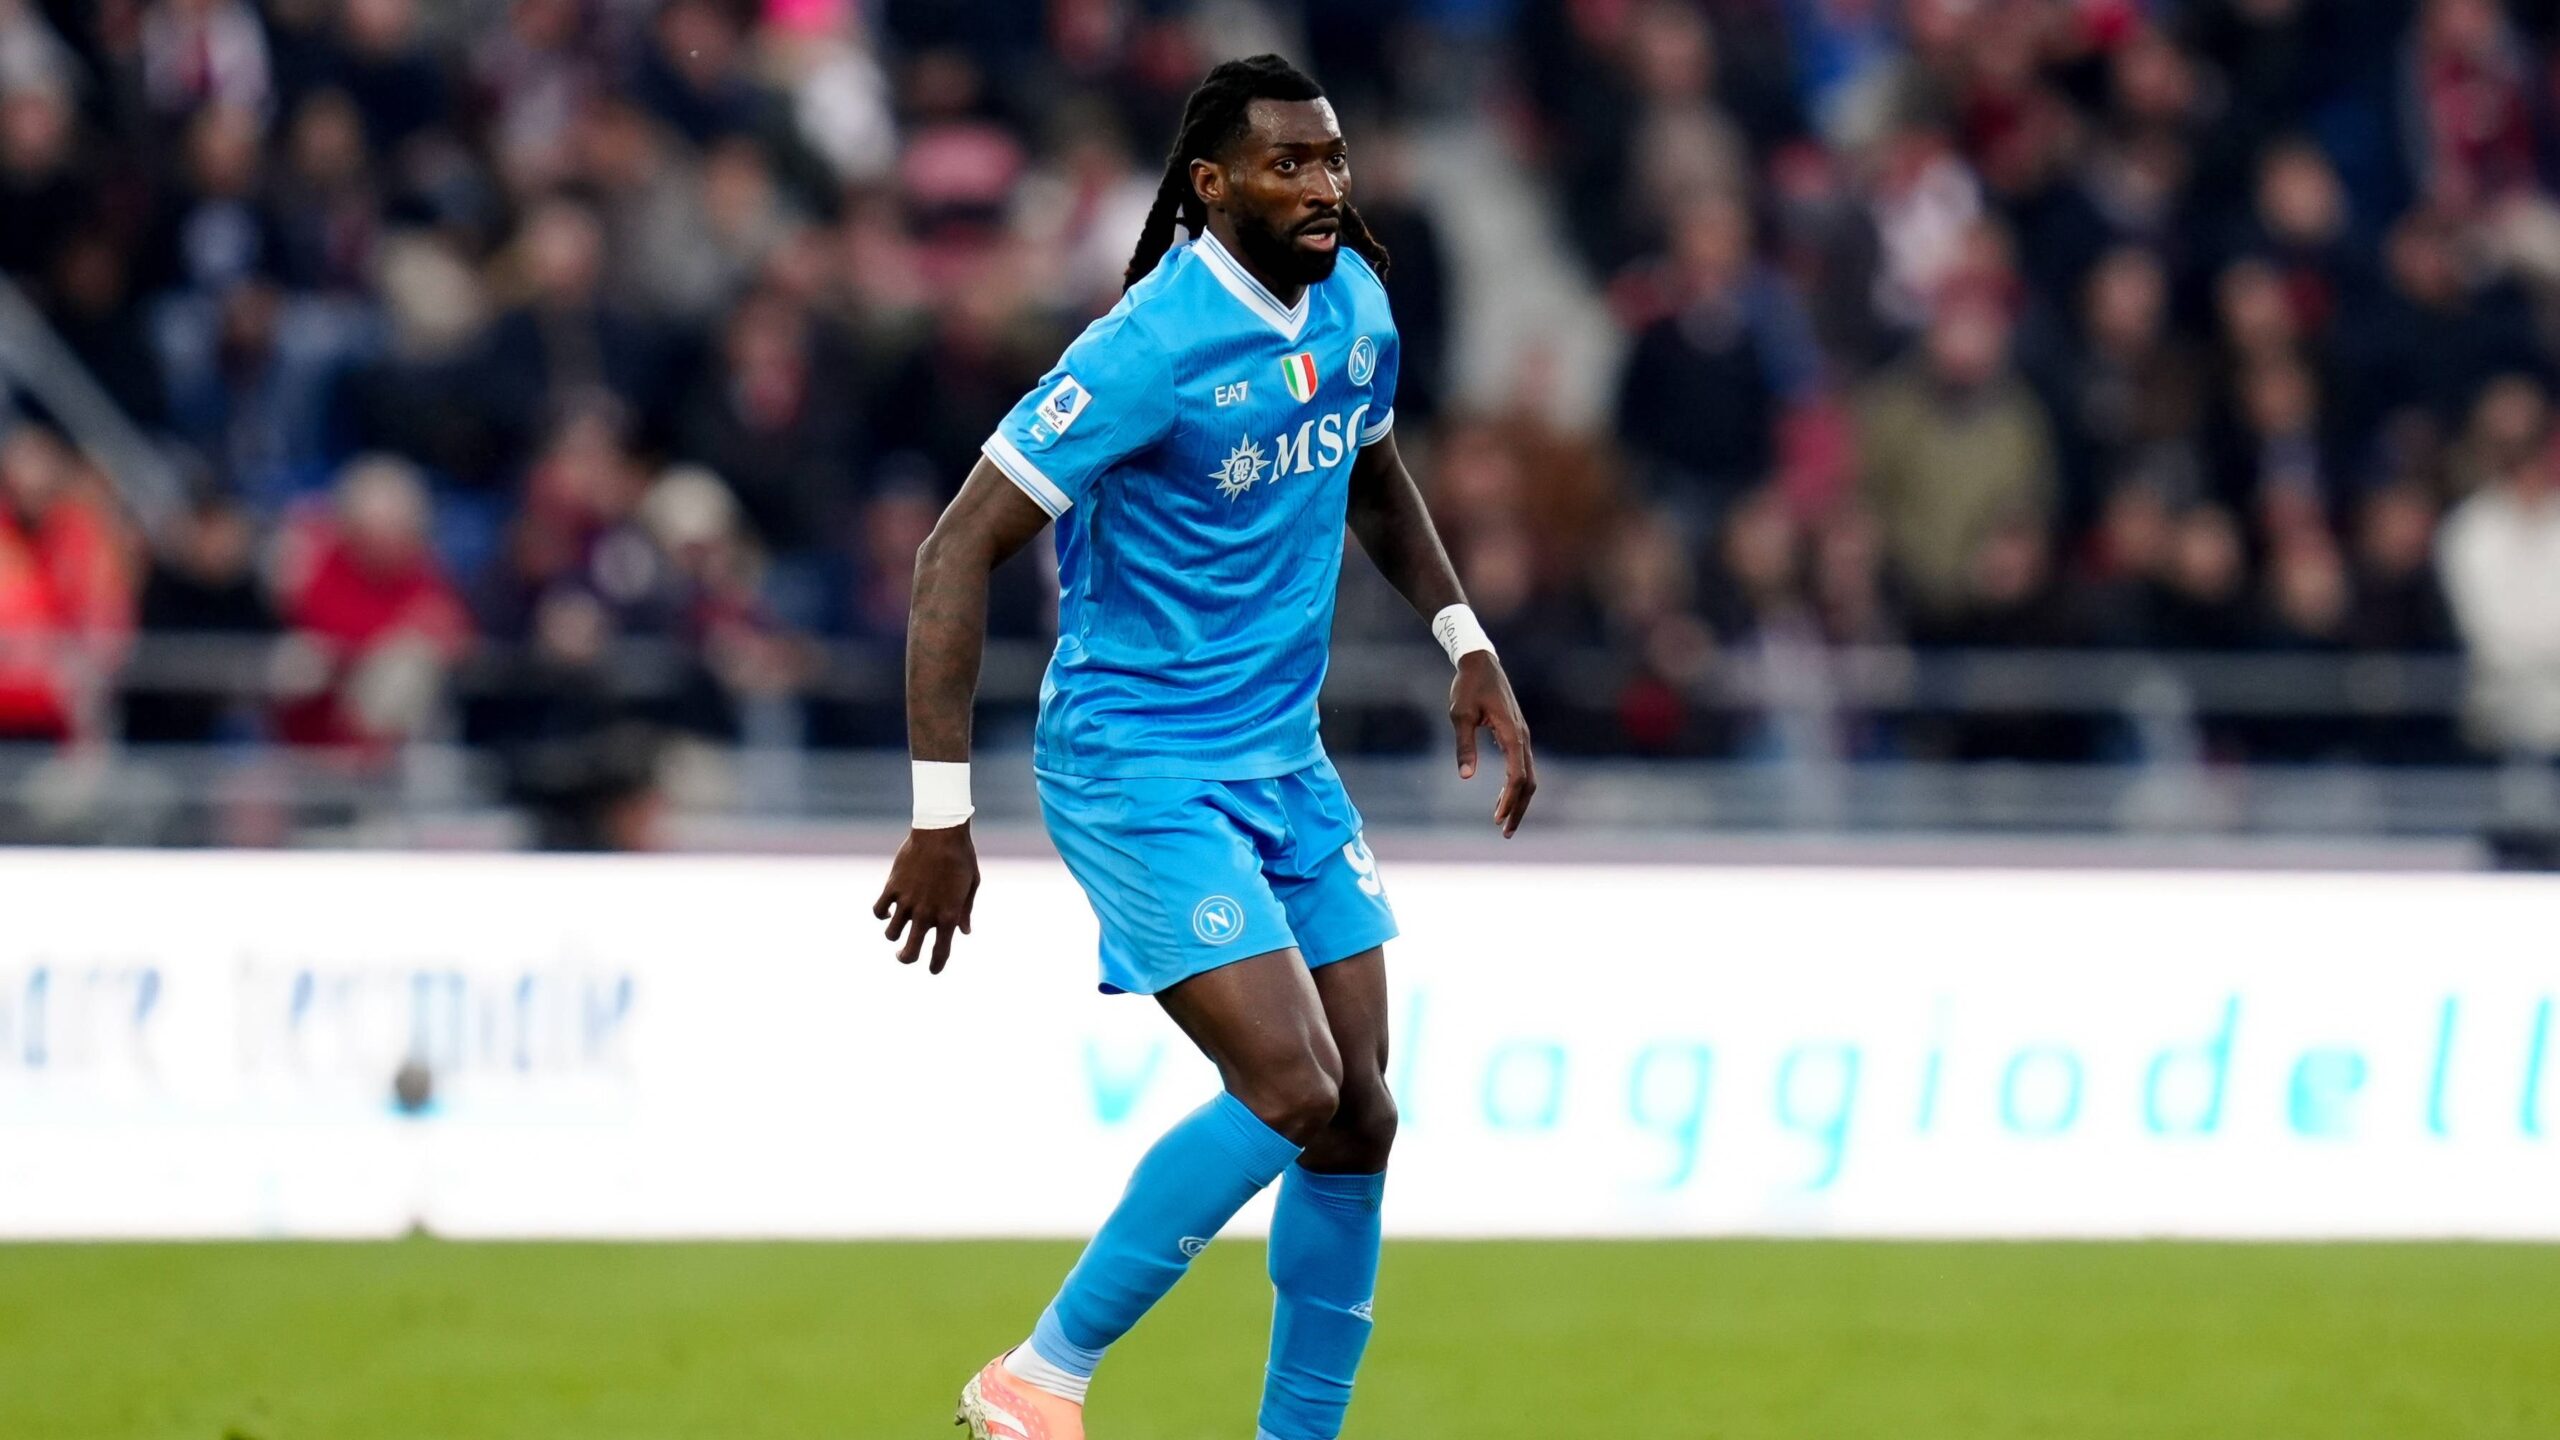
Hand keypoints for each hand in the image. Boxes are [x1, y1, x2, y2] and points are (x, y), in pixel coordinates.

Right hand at [873, 822, 981, 972]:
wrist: (941, 831)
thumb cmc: (961, 858)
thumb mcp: (971, 885)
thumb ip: (965, 911)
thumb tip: (964, 933)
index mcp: (948, 916)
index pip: (940, 953)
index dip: (935, 966)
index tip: (932, 970)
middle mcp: (926, 913)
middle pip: (909, 952)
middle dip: (906, 958)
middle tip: (904, 955)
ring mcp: (907, 901)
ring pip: (890, 934)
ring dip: (893, 934)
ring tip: (897, 925)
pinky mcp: (892, 887)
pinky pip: (879, 911)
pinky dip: (881, 913)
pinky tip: (888, 907)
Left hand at [1450, 652, 1536, 836]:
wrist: (1480, 662)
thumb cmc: (1468, 687)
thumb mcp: (1460, 715)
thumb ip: (1464, 745)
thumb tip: (1466, 777)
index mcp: (1511, 733)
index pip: (1517, 774)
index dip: (1510, 799)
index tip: (1498, 819)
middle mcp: (1522, 737)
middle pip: (1529, 781)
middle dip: (1518, 808)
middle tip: (1505, 832)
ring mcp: (1522, 736)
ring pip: (1528, 775)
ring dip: (1518, 800)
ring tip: (1504, 823)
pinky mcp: (1516, 734)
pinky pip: (1522, 766)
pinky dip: (1516, 786)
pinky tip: (1502, 799)